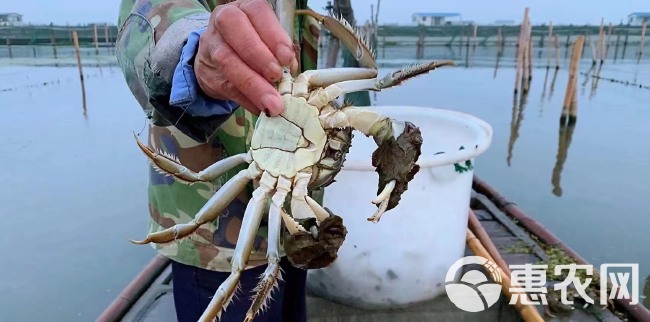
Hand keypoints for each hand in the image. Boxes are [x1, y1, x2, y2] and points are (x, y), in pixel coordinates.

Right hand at [195, 0, 297, 115]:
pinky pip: (227, 86)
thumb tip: (290, 71)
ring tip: (272, 103)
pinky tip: (260, 108)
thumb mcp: (266, 40)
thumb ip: (278, 53)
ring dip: (253, 85)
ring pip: (229, 62)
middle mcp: (224, 21)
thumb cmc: (249, 44)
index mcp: (245, 9)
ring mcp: (212, 45)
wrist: (215, 58)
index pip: (257, 12)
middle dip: (260, 58)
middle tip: (277, 76)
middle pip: (238, 34)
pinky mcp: (207, 71)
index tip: (287, 57)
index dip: (273, 35)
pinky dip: (246, 100)